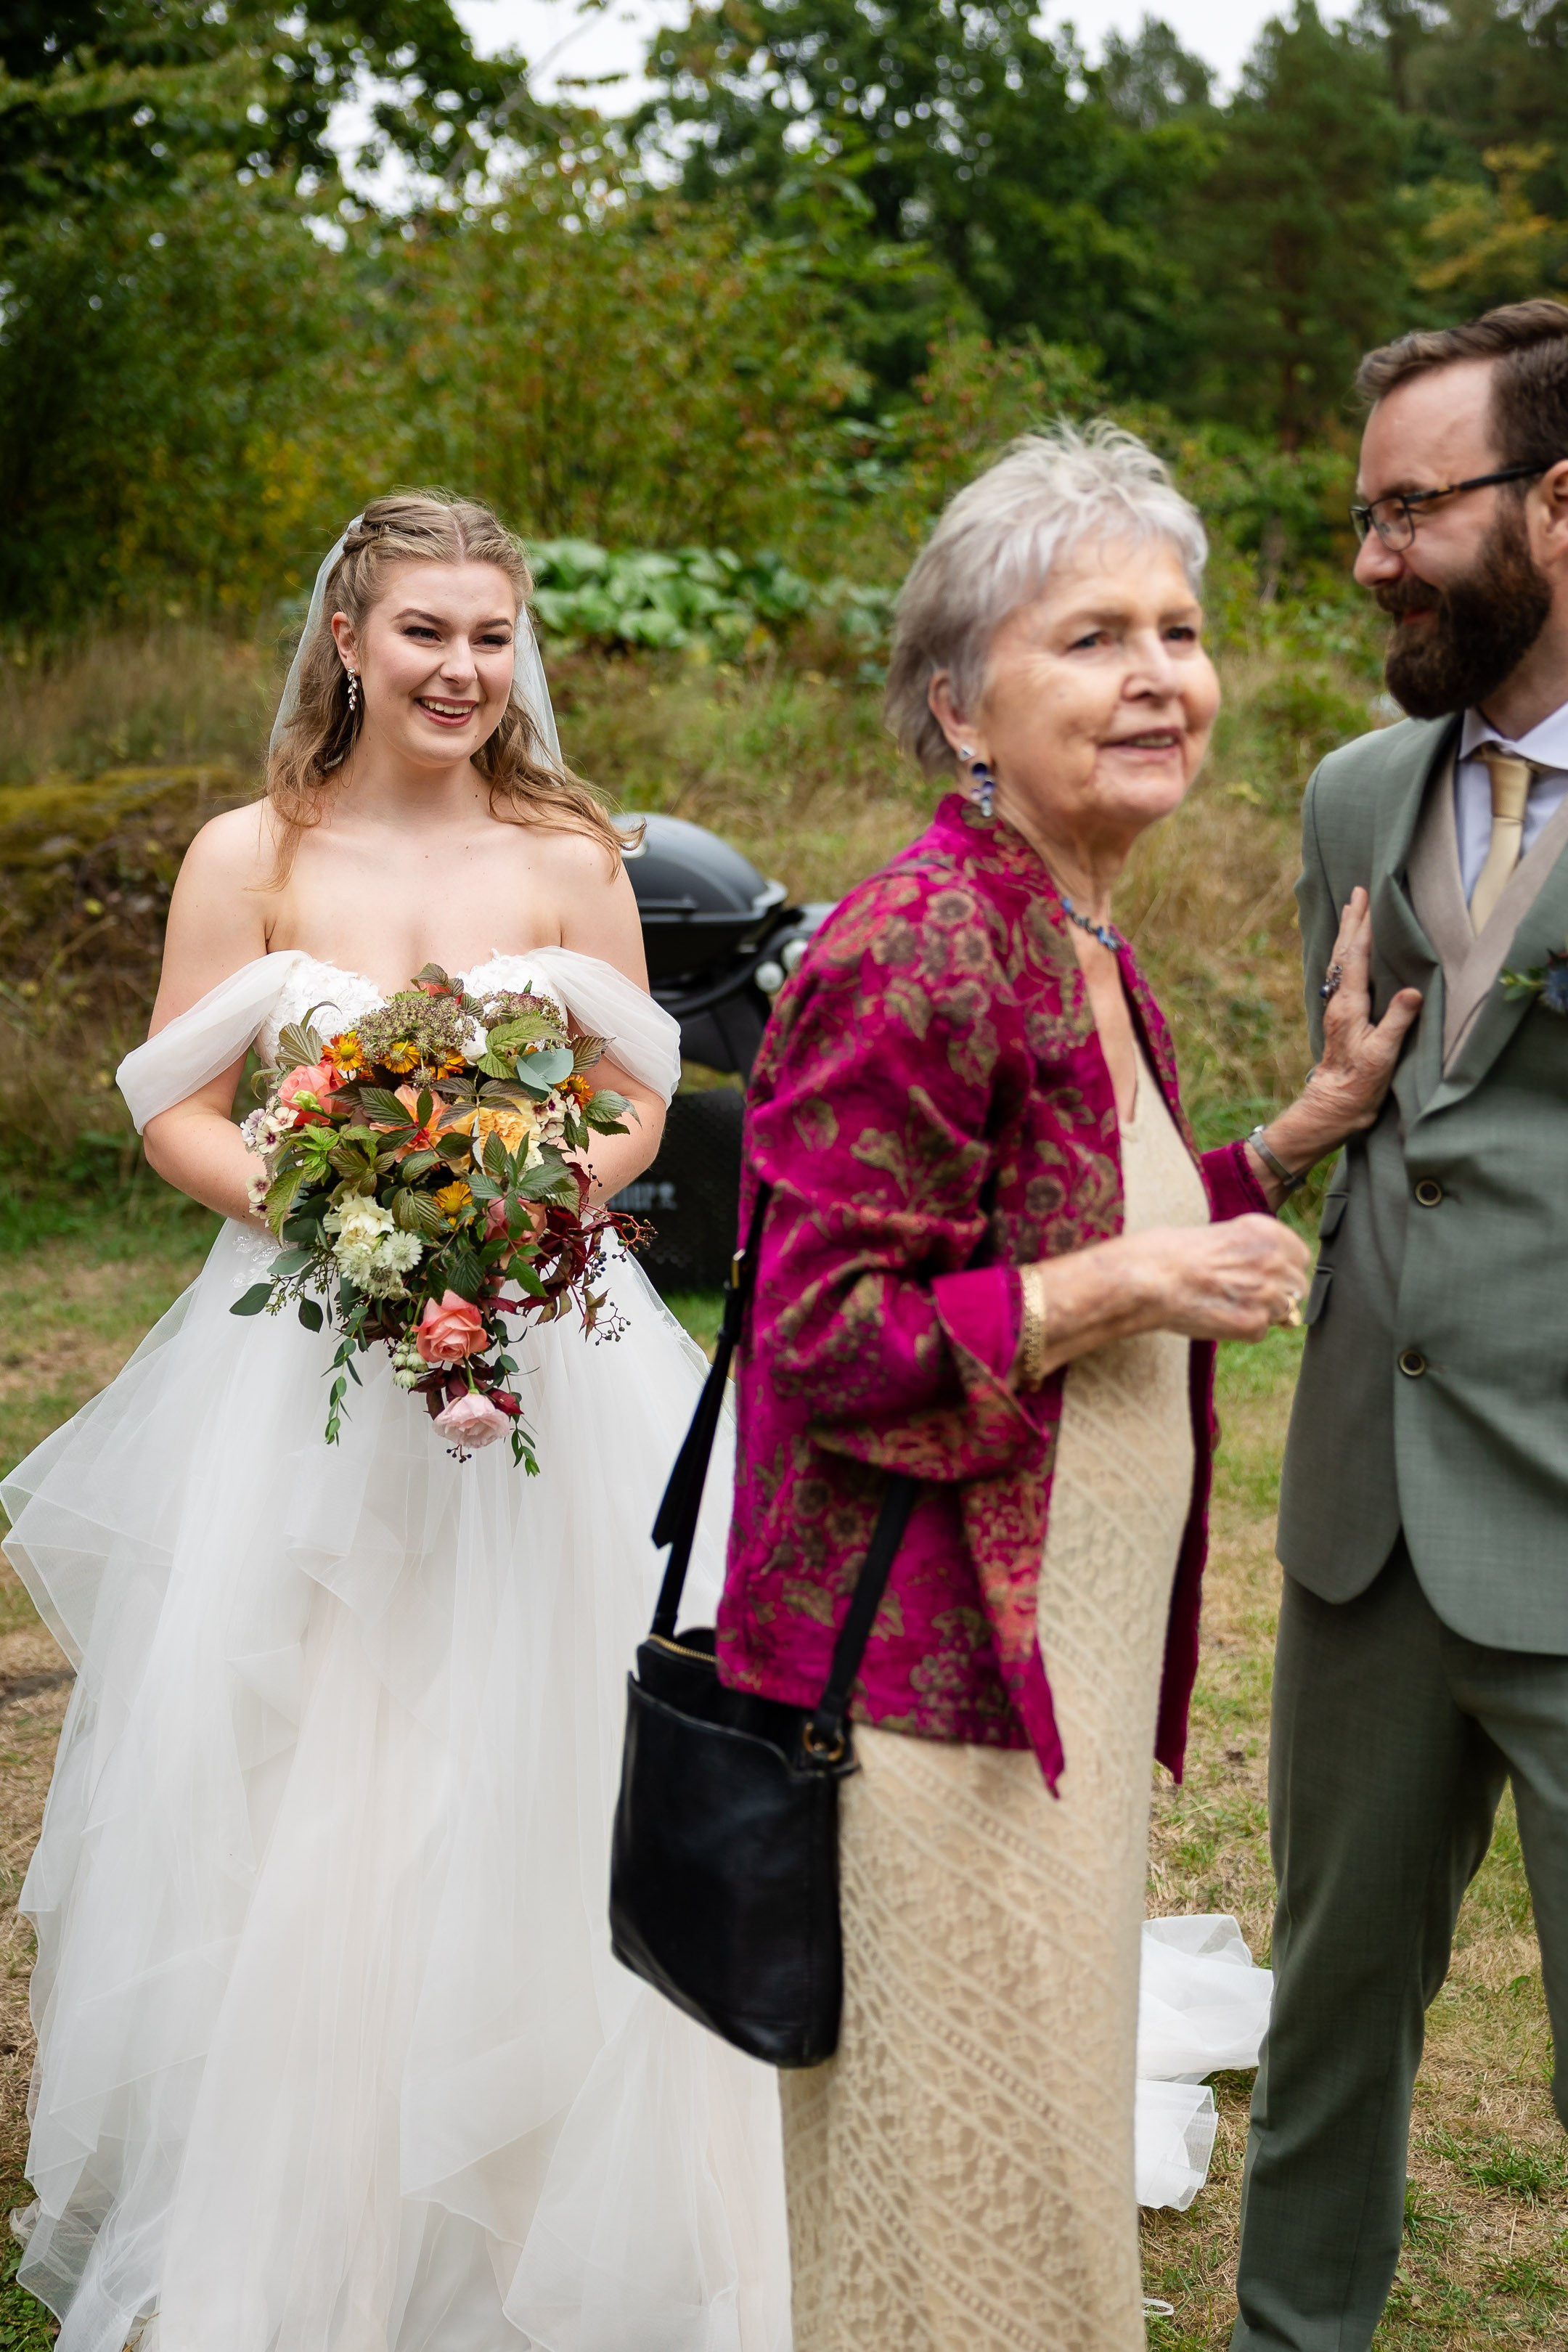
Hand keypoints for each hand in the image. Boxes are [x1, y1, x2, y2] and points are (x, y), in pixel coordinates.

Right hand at [1129, 1215, 1311, 1344]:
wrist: (1148, 1277)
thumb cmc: (1169, 1252)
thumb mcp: (1218, 1235)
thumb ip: (1251, 1250)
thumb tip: (1271, 1273)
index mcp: (1266, 1232)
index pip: (1300, 1256)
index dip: (1283, 1268)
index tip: (1266, 1274)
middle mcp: (1273, 1260)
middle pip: (1297, 1286)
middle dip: (1277, 1293)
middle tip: (1242, 1294)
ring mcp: (1267, 1294)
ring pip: (1282, 1312)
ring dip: (1260, 1312)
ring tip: (1224, 1304)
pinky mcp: (1253, 1324)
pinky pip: (1259, 1332)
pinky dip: (1241, 1330)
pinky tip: (1215, 1316)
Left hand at [1253, 888, 1421, 1196]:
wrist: (1334, 1106)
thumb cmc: (1360, 1083)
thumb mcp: (1383, 1054)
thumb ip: (1397, 1021)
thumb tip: (1411, 990)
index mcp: (1349, 1005)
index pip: (1355, 956)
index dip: (1362, 926)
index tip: (1365, 898)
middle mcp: (1339, 1002)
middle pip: (1343, 953)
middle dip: (1351, 921)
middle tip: (1356, 892)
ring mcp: (1338, 1009)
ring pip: (1339, 963)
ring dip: (1346, 935)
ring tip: (1351, 913)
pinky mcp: (1341, 1018)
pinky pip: (1342, 976)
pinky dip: (1346, 956)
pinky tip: (1349, 955)